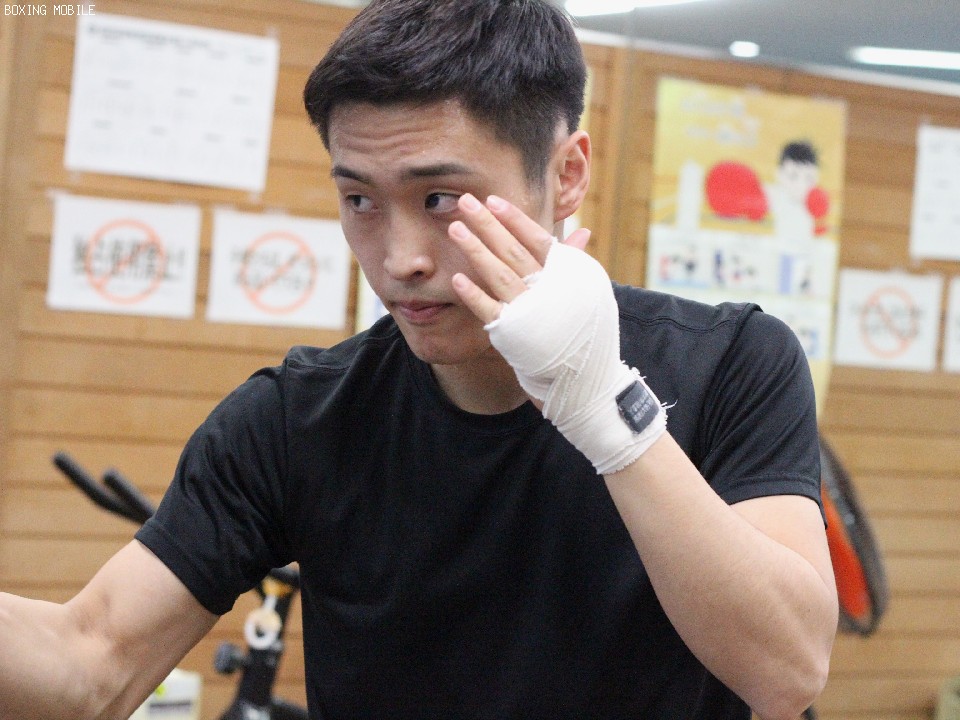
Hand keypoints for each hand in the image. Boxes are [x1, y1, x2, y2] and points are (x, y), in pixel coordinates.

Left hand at [448, 193, 664, 475]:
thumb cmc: (588, 333)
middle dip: (488, 224)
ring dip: (475, 249)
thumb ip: (577, 263)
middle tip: (465, 202)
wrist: (586, 379)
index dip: (514, 219)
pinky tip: (457, 278)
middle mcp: (548, 290)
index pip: (537, 239)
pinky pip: (488, 309)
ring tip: (455, 228)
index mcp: (567, 276)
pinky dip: (473, 293)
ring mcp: (529, 311)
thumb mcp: (590, 293)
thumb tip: (581, 233)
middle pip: (512, 250)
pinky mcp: (513, 334)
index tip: (494, 201)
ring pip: (497, 273)